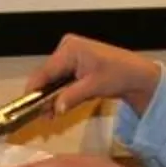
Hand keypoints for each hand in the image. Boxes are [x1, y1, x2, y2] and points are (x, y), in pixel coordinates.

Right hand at [28, 33, 163, 120]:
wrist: (137, 75)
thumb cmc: (119, 74)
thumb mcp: (94, 86)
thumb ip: (71, 97)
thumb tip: (55, 109)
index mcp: (69, 48)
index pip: (45, 71)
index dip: (35, 90)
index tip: (28, 107)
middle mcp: (66, 48)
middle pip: (47, 76)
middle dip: (44, 97)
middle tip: (44, 117)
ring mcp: (70, 56)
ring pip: (53, 80)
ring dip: (51, 98)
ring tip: (50, 116)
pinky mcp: (74, 65)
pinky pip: (61, 80)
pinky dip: (60, 94)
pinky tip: (58, 108)